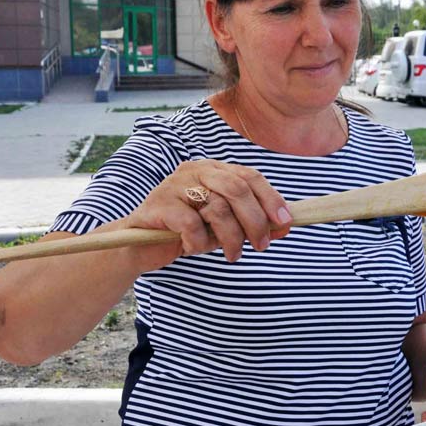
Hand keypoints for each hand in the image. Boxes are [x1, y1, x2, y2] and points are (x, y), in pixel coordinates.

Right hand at [118, 159, 291, 271]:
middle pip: (237, 189)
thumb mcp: (223, 225)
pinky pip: (191, 225)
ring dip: (231, 238)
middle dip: (255, 221)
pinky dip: (199, 242)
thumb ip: (249, 222)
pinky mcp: (160, 205)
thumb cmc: (187, 232)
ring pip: (217, 208)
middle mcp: (196, 171)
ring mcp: (176, 185)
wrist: (140, 245)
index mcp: (214, 170)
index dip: (271, 199)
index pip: (250, 176)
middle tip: (262, 246)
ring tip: (232, 256)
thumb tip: (285, 226)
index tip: (285, 222)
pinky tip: (194, 249)